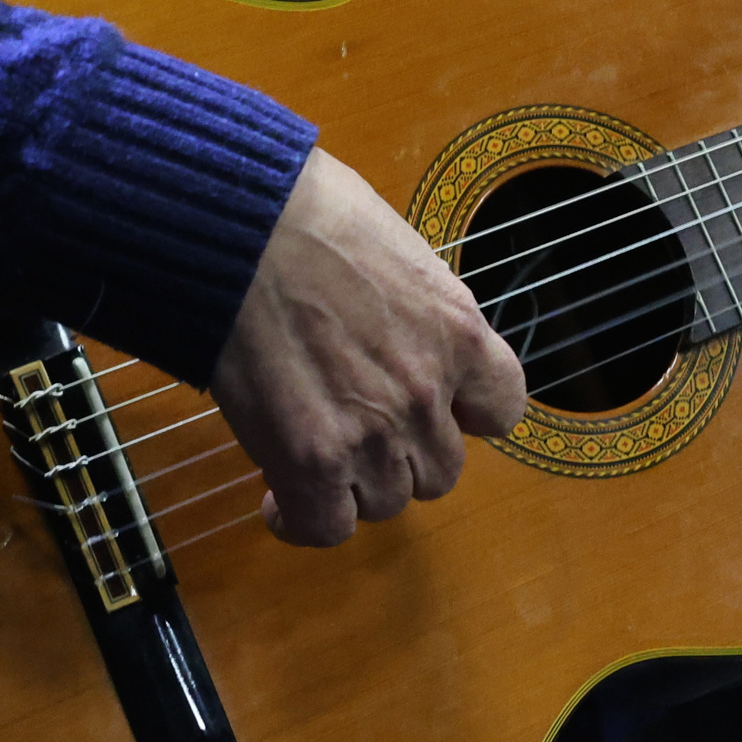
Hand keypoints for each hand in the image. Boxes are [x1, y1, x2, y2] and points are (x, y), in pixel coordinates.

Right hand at [210, 148, 528, 545]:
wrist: (239, 226)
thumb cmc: (304, 215)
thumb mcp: (398, 254)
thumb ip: (416, 315)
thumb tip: (398, 339)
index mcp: (458, 332)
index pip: (502, 409)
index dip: (464, 415)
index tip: (435, 409)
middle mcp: (427, 392)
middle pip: (439, 471)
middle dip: (400, 457)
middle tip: (356, 431)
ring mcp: (373, 432)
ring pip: (385, 502)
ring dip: (351, 486)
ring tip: (315, 455)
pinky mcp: (311, 460)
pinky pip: (326, 526)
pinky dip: (301, 519)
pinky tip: (277, 498)